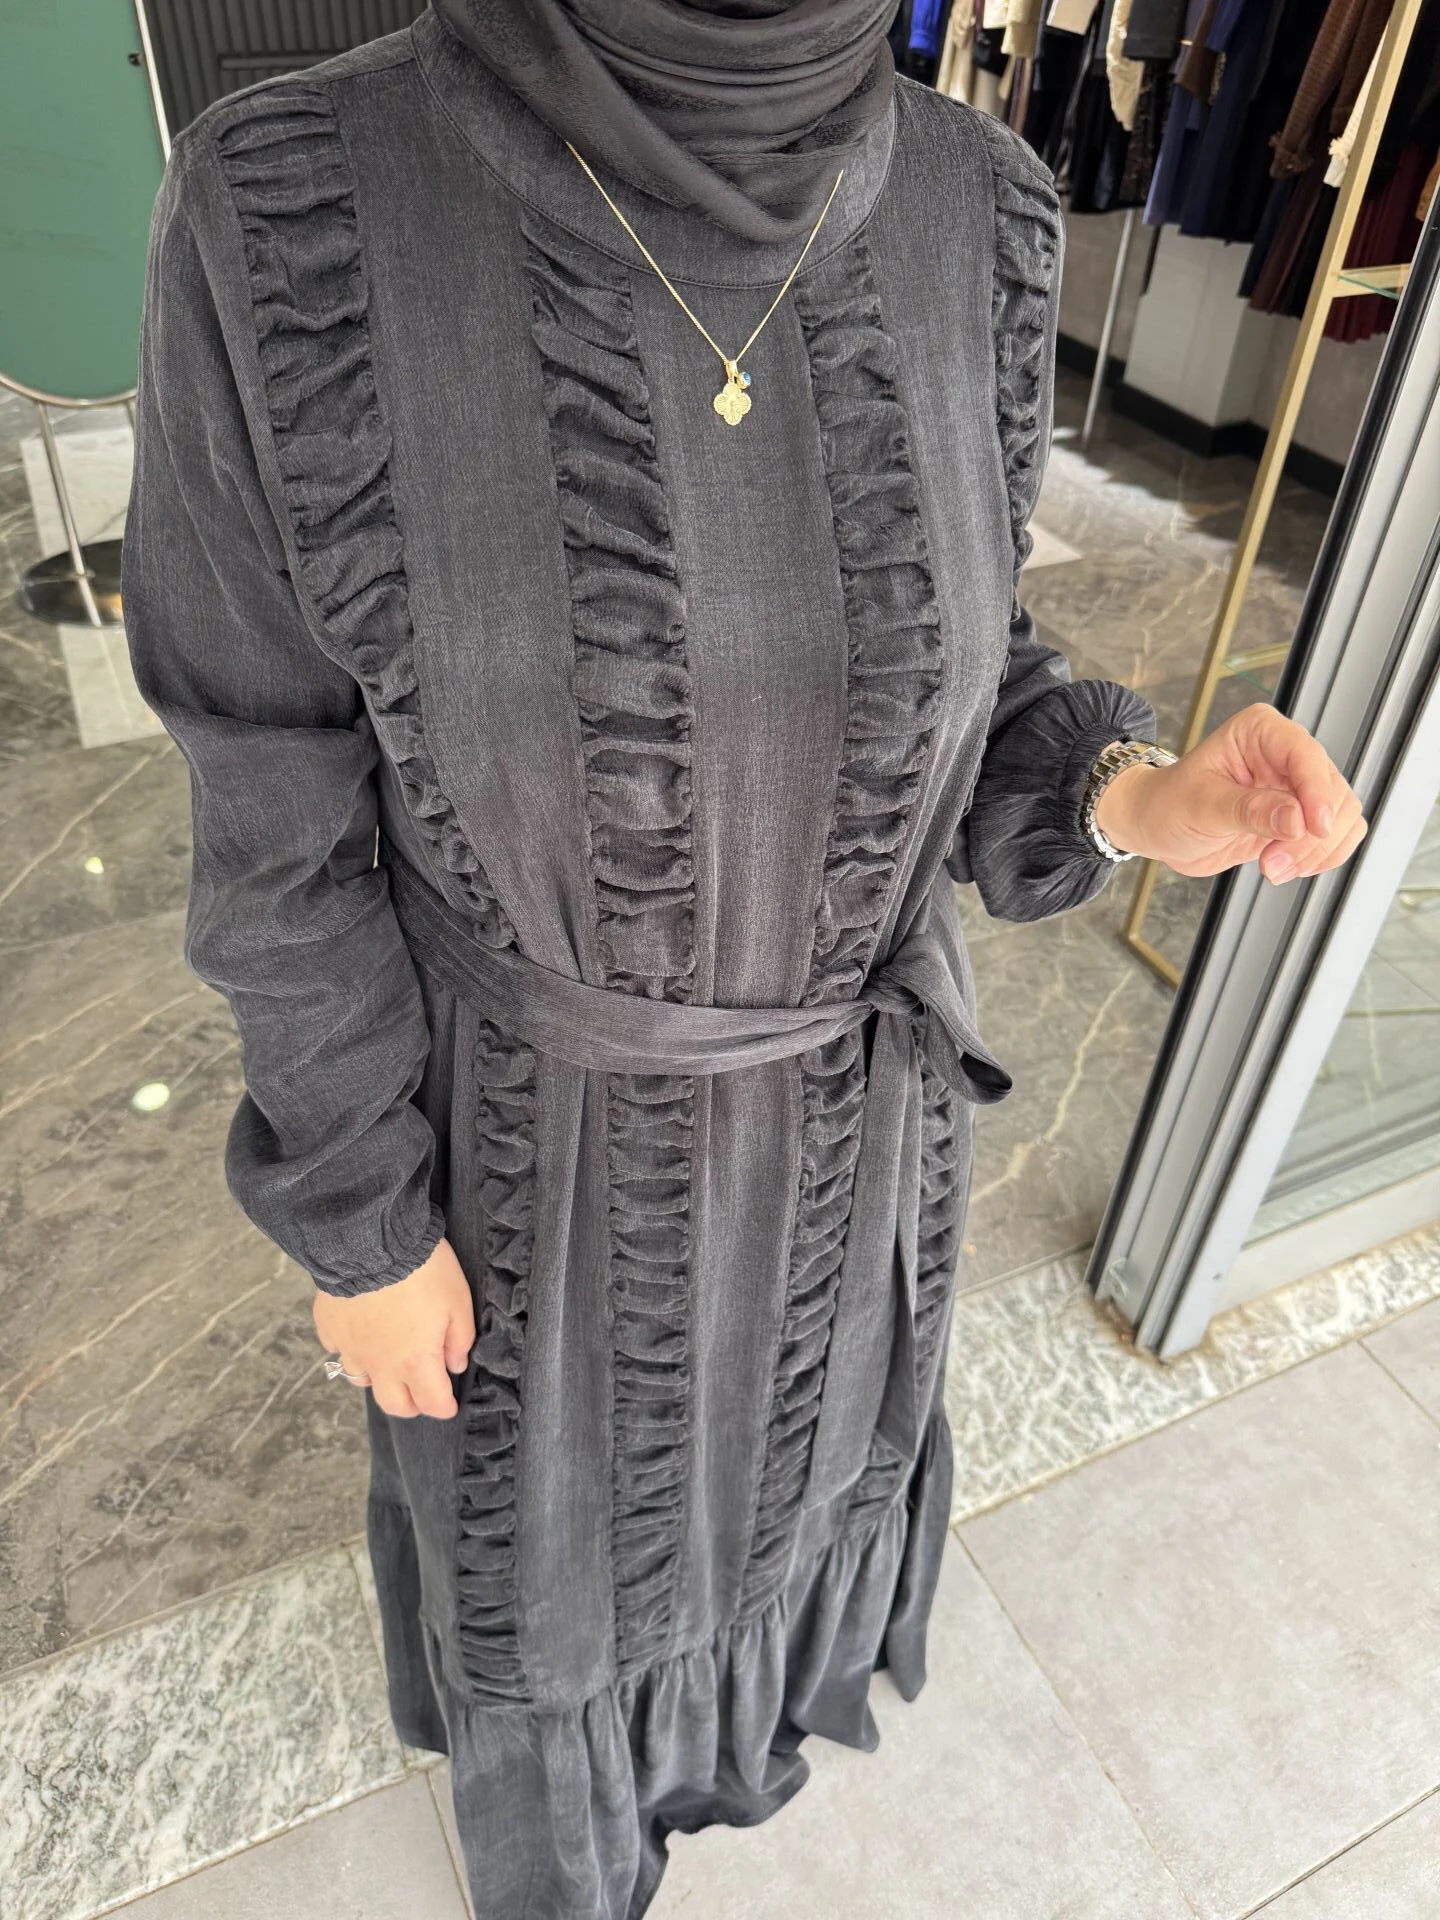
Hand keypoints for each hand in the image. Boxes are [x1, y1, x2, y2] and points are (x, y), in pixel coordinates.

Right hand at [312, 1236, 475, 1419]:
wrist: (372, 1240)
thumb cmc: (423, 1271)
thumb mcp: (459, 1302)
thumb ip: (460, 1340)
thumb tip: (455, 1364)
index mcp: (415, 1362)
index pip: (432, 1404)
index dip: (445, 1407)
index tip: (451, 1403)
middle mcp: (380, 1364)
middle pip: (394, 1404)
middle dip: (412, 1404)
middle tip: (423, 1389)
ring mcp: (350, 1347)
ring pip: (361, 1380)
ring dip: (380, 1377)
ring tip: (391, 1360)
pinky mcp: (329, 1327)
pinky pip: (337, 1349)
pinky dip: (350, 1348)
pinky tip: (360, 1332)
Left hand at [1093, 703, 1366, 882]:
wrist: (1157, 828)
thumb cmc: (1168, 803)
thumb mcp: (1202, 805)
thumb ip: (1250, 810)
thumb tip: (1296, 820)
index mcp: (1260, 731)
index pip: (1305, 755)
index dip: (1317, 792)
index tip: (1316, 827)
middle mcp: (1286, 754)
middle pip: (1331, 790)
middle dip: (1310, 834)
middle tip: (1272, 862)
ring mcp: (1297, 787)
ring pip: (1342, 816)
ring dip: (1315, 851)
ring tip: (1272, 868)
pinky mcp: (1300, 818)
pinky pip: (1336, 837)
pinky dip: (1321, 858)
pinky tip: (1287, 868)